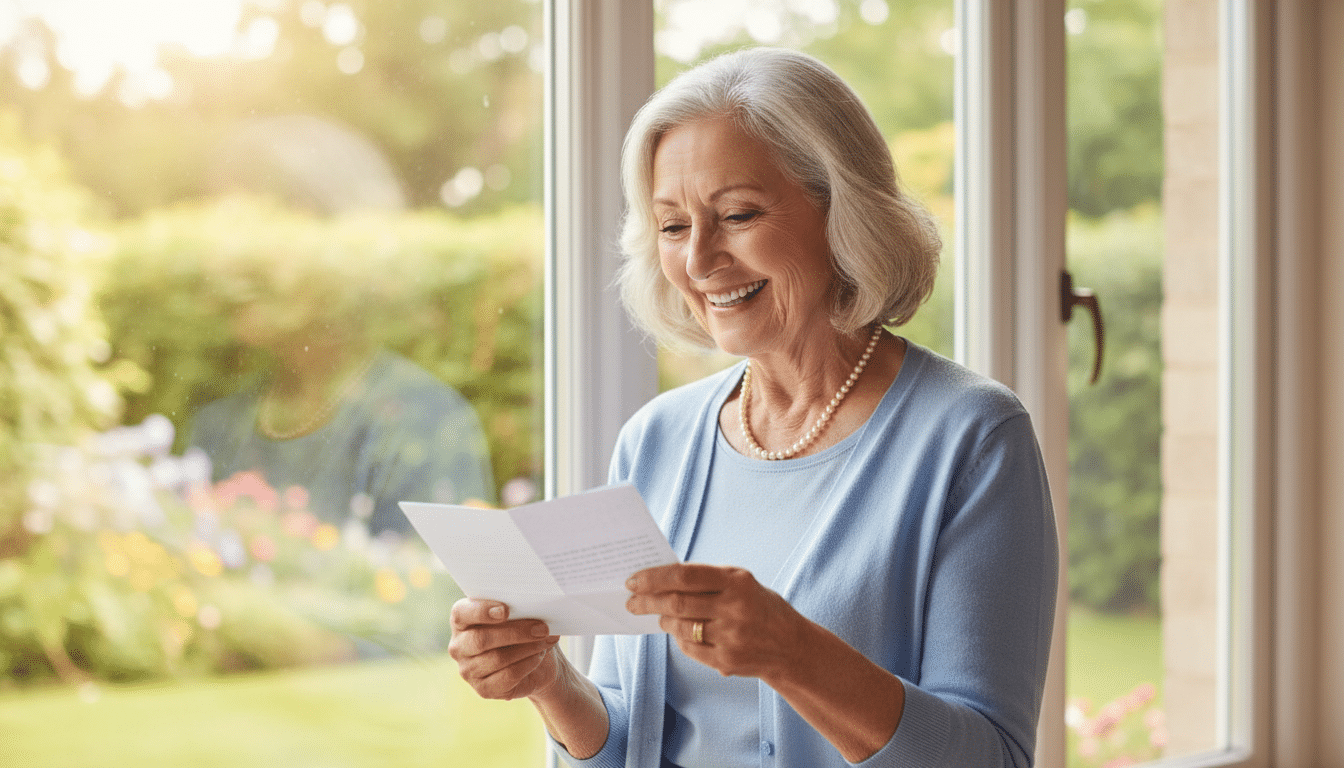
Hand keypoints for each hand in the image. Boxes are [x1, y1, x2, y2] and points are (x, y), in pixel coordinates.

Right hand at [448, 598, 561, 700]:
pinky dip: (527, 664)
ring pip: (497, 658)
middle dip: (515, 632)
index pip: (461, 614)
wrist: (536, 661)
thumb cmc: (524, 629)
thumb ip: (519, 608)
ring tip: (544, 640)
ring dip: (527, 648)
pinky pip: (507, 676)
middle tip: (542, 628)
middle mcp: (459, 646)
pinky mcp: (483, 689)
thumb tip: (535, 608)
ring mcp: (468, 670)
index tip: (505, 610)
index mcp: (461, 621)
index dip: (481, 611)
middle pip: (481, 639)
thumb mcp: (521, 614)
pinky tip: (538, 656)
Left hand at [625, 563, 810, 679]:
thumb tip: (660, 580)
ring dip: (663, 621)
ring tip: (659, 616)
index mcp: (737, 581)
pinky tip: (681, 632)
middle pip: (676, 604)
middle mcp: (734, 608)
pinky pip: (689, 648)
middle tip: (631, 602)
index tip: (633, 580)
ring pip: (679, 628)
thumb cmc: (759, 607)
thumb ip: (707, 580)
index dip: (654, 578)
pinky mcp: (726, 661)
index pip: (684, 576)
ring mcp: (730, 637)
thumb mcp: (742, 583)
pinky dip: (679, 638)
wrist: (792, 647)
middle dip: (647, 602)